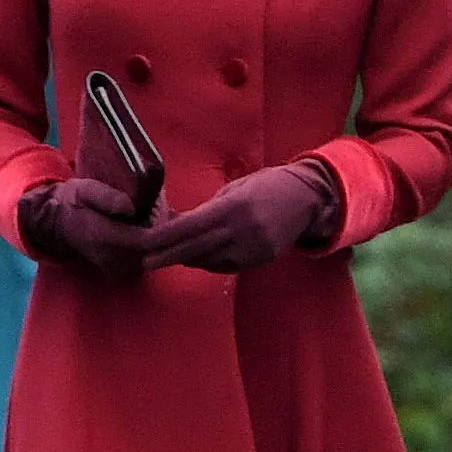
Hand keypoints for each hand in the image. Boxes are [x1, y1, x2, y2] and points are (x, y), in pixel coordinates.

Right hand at [19, 178, 167, 278]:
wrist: (58, 224)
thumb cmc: (74, 201)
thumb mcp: (85, 189)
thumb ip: (107, 197)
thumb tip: (131, 206)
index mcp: (102, 237)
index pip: (146, 240)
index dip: (164, 226)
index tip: (166, 205)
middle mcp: (111, 259)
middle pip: (155, 249)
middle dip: (163, 228)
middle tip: (156, 203)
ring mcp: (115, 269)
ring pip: (153, 256)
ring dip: (158, 237)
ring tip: (149, 212)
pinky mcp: (120, 272)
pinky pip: (146, 260)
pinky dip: (151, 245)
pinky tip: (143, 227)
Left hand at [144, 162, 339, 274]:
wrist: (306, 199)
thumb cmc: (264, 186)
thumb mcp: (233, 189)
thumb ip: (208, 209)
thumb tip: (175, 221)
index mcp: (232, 208)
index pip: (190, 227)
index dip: (165, 237)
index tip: (145, 244)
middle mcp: (241, 231)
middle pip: (196, 249)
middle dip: (168, 256)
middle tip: (144, 262)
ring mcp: (252, 249)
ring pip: (209, 260)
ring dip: (187, 257)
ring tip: (168, 254)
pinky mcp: (260, 260)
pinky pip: (226, 265)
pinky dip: (209, 261)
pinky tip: (199, 255)